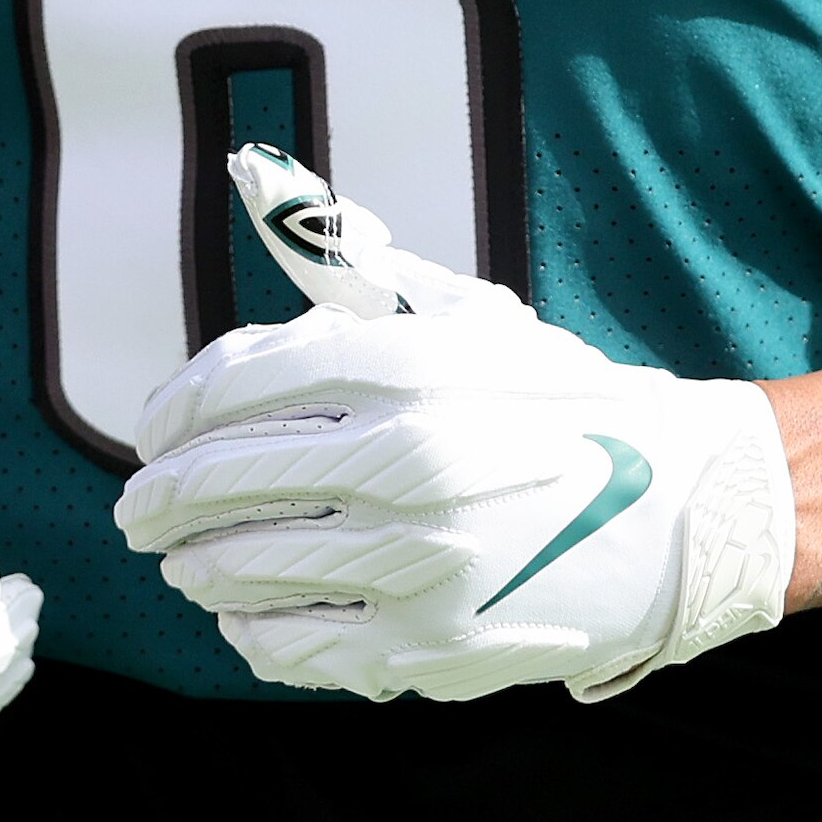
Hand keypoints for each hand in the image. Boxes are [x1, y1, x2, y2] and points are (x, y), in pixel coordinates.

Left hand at [110, 148, 791, 703]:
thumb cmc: (558, 400)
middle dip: (160, 500)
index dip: (173, 414)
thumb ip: (347, 258)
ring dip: (195, 566)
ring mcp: (417, 562)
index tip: (153, 434)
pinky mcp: (430, 647)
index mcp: (409, 365)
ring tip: (186, 562)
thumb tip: (252, 174)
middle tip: (139, 512)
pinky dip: (250, 629)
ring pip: (242, 569)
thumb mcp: (462, 314)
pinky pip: (294, 643)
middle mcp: (406, 460)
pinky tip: (247, 614)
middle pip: (221, 482)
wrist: (683, 509)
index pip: (234, 386)